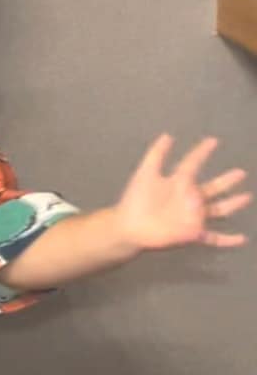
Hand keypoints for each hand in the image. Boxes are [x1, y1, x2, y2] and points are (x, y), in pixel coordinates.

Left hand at [115, 136, 251, 250]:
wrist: (129, 226)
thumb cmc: (136, 199)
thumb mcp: (146, 174)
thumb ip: (156, 155)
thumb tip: (168, 135)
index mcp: (178, 182)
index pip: (193, 164)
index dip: (201, 152)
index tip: (213, 141)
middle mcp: (189, 198)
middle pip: (212, 188)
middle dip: (226, 181)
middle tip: (241, 172)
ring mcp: (192, 216)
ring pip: (218, 210)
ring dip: (232, 204)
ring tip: (246, 197)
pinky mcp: (193, 233)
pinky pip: (213, 237)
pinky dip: (227, 239)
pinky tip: (242, 239)